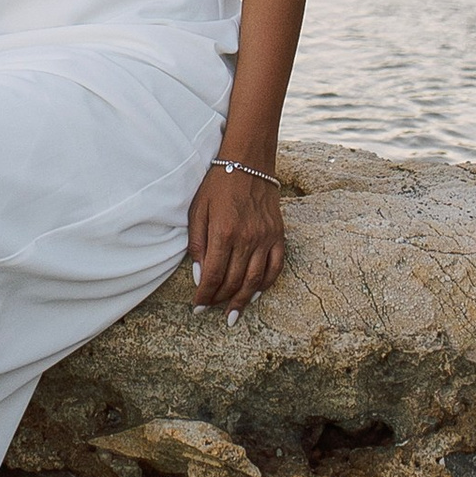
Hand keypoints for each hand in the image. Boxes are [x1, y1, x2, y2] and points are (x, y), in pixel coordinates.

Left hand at [188, 158, 284, 310]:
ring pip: (254, 280)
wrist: (248, 162)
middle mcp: (246, 239)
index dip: (204, 296)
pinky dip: (266, 284)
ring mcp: (265, 238)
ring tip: (232, 314)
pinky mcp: (278, 235)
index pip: (213, 275)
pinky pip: (275, 267)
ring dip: (242, 300)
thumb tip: (200, 276)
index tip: (197, 307)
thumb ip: (197, 244)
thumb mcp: (198, 210)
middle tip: (210, 308)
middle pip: (233, 281)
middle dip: (219, 300)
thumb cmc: (217, 185)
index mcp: (223, 232)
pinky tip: (255, 294)